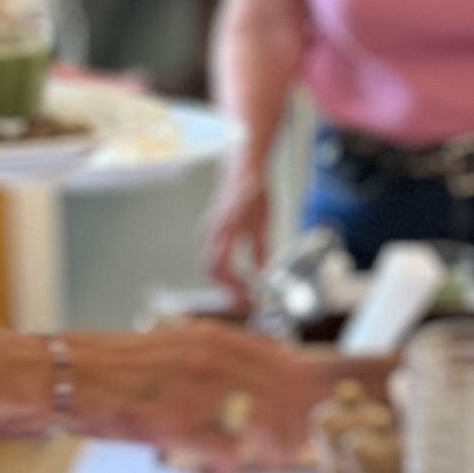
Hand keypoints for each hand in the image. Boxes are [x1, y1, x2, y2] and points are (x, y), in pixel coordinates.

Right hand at [60, 319, 334, 472]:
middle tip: (303, 443)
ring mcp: (195, 391)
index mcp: (211, 338)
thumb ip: (214, 360)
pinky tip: (226, 469)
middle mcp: (210, 358)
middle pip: (283, 391)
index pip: (280, 359)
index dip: (305, 387)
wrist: (63, 377)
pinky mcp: (176, 423)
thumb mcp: (173, 349)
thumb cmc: (113, 370)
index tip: (317, 406)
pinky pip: (227, 450)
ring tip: (272, 460)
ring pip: (265, 420)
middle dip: (300, 421)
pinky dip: (232, 465)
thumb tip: (248, 381)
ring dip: (275, 446)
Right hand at [201, 169, 271, 296]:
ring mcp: (209, 232)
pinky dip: (223, 273)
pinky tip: (238, 279)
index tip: (249, 299)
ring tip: (244, 294)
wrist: (242, 169)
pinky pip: (212, 258)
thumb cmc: (254, 191)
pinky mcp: (211, 233)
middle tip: (247, 303)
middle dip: (229, 292)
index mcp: (226, 230)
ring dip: (225, 284)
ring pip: (211, 267)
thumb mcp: (264, 222)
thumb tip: (262, 275)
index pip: (224, 269)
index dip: (236, 288)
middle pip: (213, 273)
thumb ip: (261, 250)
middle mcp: (212, 233)